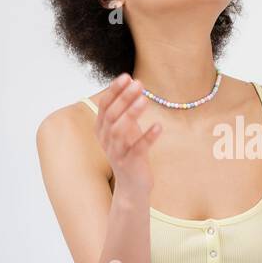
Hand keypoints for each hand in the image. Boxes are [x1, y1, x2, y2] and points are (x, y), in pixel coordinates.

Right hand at [92, 74, 161, 196]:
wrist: (132, 187)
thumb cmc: (130, 152)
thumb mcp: (126, 129)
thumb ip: (125, 110)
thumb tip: (134, 83)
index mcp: (102, 129)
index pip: (105, 105)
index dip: (114, 90)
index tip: (127, 76)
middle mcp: (106, 140)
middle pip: (112, 115)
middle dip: (124, 97)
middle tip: (139, 83)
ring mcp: (117, 153)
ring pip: (120, 131)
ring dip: (132, 113)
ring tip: (145, 100)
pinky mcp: (130, 164)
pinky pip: (138, 149)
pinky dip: (148, 137)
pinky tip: (159, 126)